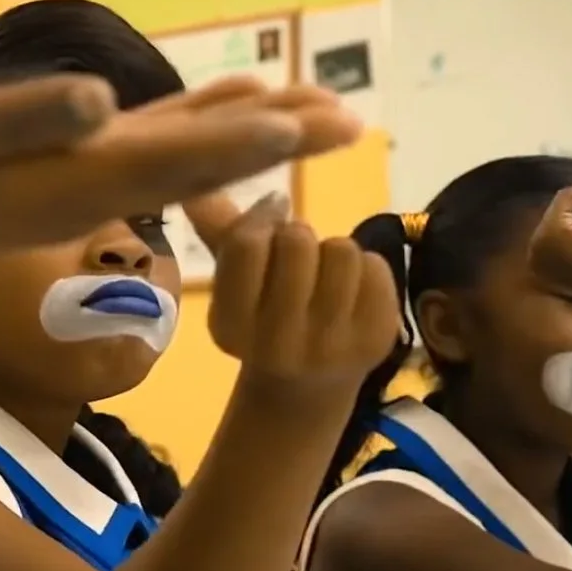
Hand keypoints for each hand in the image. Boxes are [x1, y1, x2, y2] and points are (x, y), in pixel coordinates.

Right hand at [0, 76, 361, 308]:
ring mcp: (88, 176)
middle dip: (278, 140)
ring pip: (190, 150)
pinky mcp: (74, 164)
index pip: (174, 162)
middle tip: (353, 119)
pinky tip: (242, 98)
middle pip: (203, 160)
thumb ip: (15, 123)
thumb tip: (101, 103)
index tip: (309, 130)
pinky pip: (153, 138)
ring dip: (257, 129)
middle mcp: (94, 184)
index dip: (244, 144)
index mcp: (69, 180)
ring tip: (322, 106)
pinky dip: (204, 117)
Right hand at [185, 186, 401, 393]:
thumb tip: (195, 184)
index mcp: (230, 326)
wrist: (309, 387)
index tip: (267, 226)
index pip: (246, 244)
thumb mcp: (234, 284)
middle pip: (297, 241)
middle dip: (298, 237)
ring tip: (325, 277)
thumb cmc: (265, 318)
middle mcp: (277, 344)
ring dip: (334, 252)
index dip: (260, 220)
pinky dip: (367, 269)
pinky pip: (376, 268)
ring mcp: (331, 346)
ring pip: (341, 249)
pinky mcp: (376, 340)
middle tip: (298, 259)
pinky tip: (353, 295)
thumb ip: (219, 230)